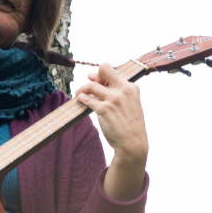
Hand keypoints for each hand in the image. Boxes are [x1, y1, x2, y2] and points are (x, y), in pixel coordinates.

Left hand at [75, 63, 148, 200]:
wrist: (133, 143)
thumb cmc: (129, 125)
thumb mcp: (130, 104)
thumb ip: (116, 91)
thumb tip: (92, 76)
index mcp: (131, 88)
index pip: (112, 70)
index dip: (101, 74)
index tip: (94, 81)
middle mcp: (123, 90)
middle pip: (104, 69)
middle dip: (94, 75)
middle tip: (89, 87)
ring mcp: (113, 99)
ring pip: (91, 85)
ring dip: (81, 89)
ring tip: (78, 95)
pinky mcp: (104, 110)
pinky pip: (86, 99)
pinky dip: (80, 99)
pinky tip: (80, 101)